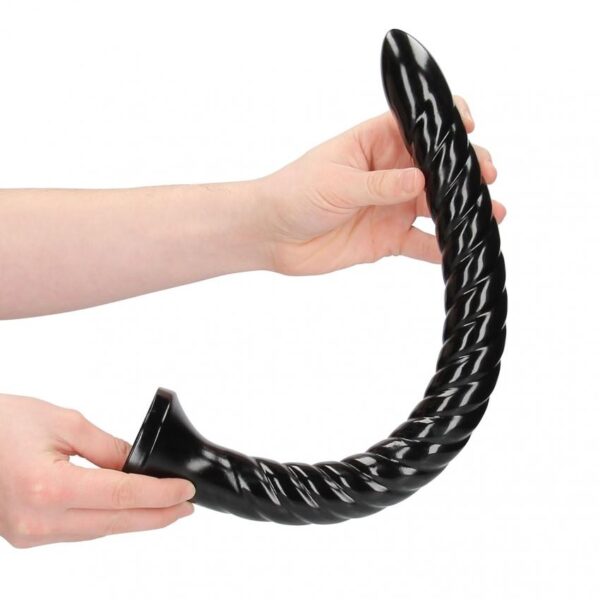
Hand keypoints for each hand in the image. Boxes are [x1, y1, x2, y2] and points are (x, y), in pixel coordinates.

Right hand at [0, 393, 195, 547]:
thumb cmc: (3, 423)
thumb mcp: (64, 424)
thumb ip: (106, 448)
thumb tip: (139, 464)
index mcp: (48, 487)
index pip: (121, 496)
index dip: (159, 495)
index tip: (185, 491)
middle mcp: (38, 520)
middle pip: (114, 522)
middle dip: (156, 515)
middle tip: (185, 507)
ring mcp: (29, 534)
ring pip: (97, 531)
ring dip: (133, 521)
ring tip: (164, 509)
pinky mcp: (26, 535)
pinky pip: (78, 532)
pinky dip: (106, 521)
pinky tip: (125, 512)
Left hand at [257, 96, 504, 274]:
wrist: (270, 236)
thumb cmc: (292, 193)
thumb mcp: (336, 183)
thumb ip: (379, 185)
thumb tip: (420, 180)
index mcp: (374, 144)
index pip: (417, 127)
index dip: (445, 124)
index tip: (469, 127)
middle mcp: (388, 174)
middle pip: (436, 168)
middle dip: (464, 170)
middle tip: (484, 177)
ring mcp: (390, 207)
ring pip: (435, 206)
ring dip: (461, 210)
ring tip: (489, 215)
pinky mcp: (386, 239)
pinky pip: (419, 243)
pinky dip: (439, 248)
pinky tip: (457, 250)